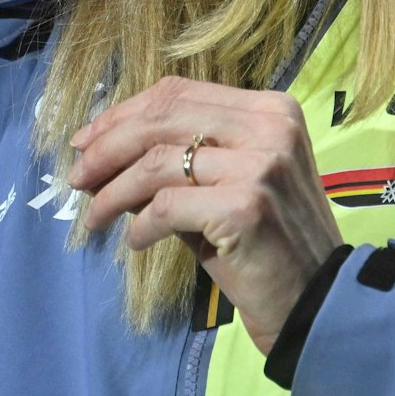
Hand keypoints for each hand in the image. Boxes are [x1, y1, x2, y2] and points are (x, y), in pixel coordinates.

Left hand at [66, 75, 342, 354]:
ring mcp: (261, 165)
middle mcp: (269, 127)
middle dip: (107, 147)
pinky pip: (167, 208)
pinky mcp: (246, 207)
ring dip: (113, 191)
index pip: (179, 93)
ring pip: (157, 163)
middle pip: (162, 119)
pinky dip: (140, 225)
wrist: (318, 302)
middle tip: (76, 177)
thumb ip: (182, 157)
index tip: (87, 139)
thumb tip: (103, 151)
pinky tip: (134, 241)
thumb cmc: (268, 242)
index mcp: (270, 109)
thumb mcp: (232, 182)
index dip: (124, 113)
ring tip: (93, 216)